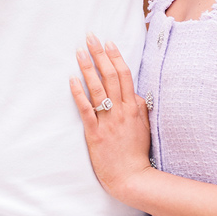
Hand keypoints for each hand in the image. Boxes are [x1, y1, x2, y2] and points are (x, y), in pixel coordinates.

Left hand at [70, 35, 152, 201]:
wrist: (132, 177)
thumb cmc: (137, 153)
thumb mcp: (144, 126)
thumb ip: (140, 107)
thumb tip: (134, 92)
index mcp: (134, 107)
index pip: (125, 75)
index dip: (115, 57)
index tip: (107, 42)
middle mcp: (122, 111)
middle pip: (111, 76)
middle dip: (99, 55)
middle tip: (90, 38)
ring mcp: (108, 121)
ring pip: (98, 89)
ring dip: (88, 68)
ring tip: (80, 52)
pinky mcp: (95, 134)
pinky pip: (86, 110)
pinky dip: (79, 94)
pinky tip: (72, 80)